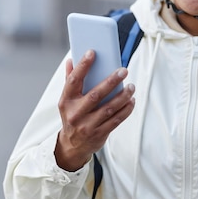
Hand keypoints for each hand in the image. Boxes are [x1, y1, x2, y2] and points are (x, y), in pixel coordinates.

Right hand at [55, 50, 135, 170]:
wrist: (72, 146)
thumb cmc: (72, 118)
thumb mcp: (67, 101)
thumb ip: (70, 81)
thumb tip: (71, 60)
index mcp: (66, 101)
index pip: (73, 80)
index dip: (83, 66)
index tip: (93, 53)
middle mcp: (75, 113)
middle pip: (96, 94)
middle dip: (111, 81)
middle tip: (123, 70)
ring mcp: (87, 125)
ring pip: (109, 108)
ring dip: (123, 96)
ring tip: (131, 87)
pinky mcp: (99, 134)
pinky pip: (116, 120)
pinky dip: (126, 110)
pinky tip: (131, 101)